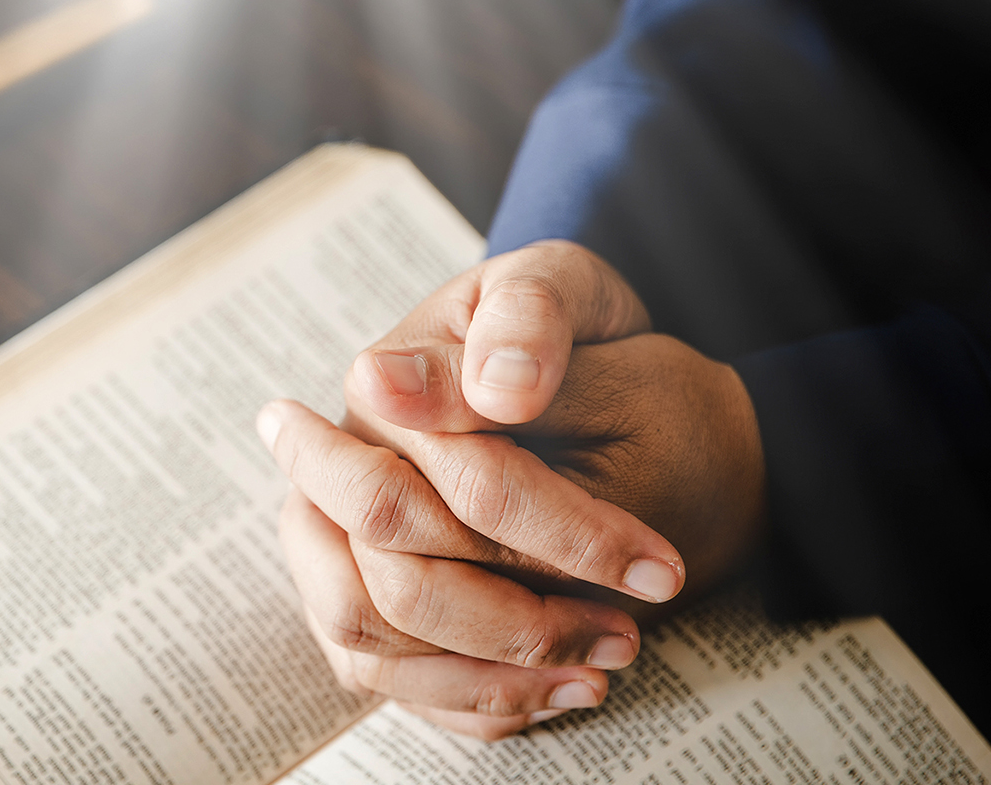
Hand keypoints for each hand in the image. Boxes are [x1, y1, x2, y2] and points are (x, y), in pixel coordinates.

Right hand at [261, 242, 695, 735]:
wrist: (583, 381)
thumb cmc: (573, 336)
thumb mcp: (567, 292)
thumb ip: (524, 323)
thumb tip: (479, 387)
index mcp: (383, 390)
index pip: (458, 485)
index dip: (563, 533)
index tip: (657, 567)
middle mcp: (341, 466)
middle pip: (395, 578)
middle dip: (523, 619)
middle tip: (630, 632)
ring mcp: (334, 534)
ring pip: (372, 639)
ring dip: (497, 670)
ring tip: (604, 664)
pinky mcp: (356, 592)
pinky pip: (383, 675)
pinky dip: (472, 697)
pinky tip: (558, 687)